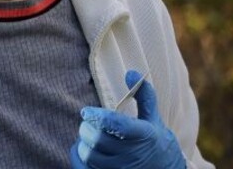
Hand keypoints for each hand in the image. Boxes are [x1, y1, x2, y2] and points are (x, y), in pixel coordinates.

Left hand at [71, 70, 186, 168]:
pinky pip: (83, 168)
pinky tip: (85, 149)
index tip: (86, 111)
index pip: (117, 125)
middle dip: (87, 128)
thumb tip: (131, 72)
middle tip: (87, 123)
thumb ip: (144, 95)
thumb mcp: (154, 118)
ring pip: (89, 154)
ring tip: (88, 136)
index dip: (98, 116)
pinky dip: (78, 157)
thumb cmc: (154, 140)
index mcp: (144, 136)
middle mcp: (133, 155)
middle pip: (97, 140)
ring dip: (83, 142)